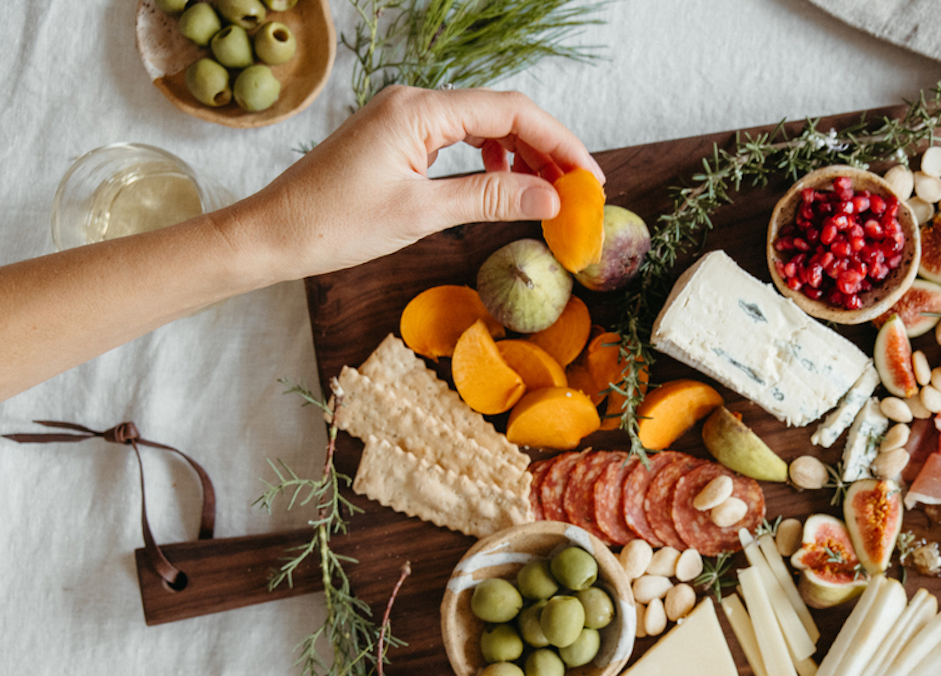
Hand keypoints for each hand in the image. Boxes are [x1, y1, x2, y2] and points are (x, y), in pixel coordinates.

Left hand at [224, 86, 602, 279]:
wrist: (274, 233)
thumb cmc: (336, 224)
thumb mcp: (422, 213)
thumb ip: (491, 198)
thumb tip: (552, 198)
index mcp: (419, 110)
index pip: (510, 112)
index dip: (560, 142)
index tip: (591, 178)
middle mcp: (414, 102)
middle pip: (502, 113)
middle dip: (547, 150)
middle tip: (580, 192)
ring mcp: (404, 117)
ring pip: (483, 125)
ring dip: (522, 155)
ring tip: (550, 192)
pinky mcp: (397, 137)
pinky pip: (459, 137)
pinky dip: (491, 159)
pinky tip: (504, 183)